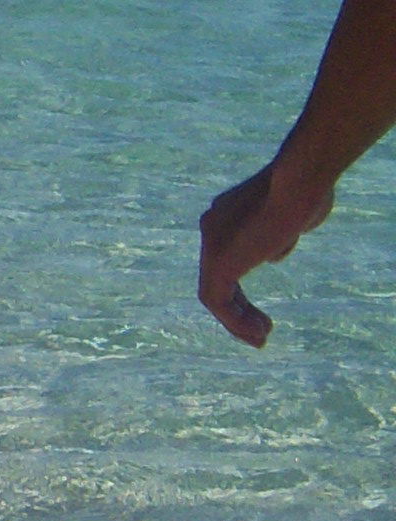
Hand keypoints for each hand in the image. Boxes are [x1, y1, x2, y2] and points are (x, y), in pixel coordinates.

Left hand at [198, 151, 332, 346]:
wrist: (300, 182)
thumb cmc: (309, 191)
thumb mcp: (296, 216)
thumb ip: (282, 235)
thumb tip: (272, 254)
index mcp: (228, 213)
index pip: (230, 255)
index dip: (244, 282)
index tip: (264, 304)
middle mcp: (212, 226)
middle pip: (220, 276)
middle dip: (239, 306)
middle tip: (262, 329)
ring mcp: (211, 244)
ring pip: (215, 291)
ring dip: (237, 320)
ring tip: (260, 338)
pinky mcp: (217, 262)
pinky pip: (216, 300)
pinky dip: (234, 321)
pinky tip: (257, 334)